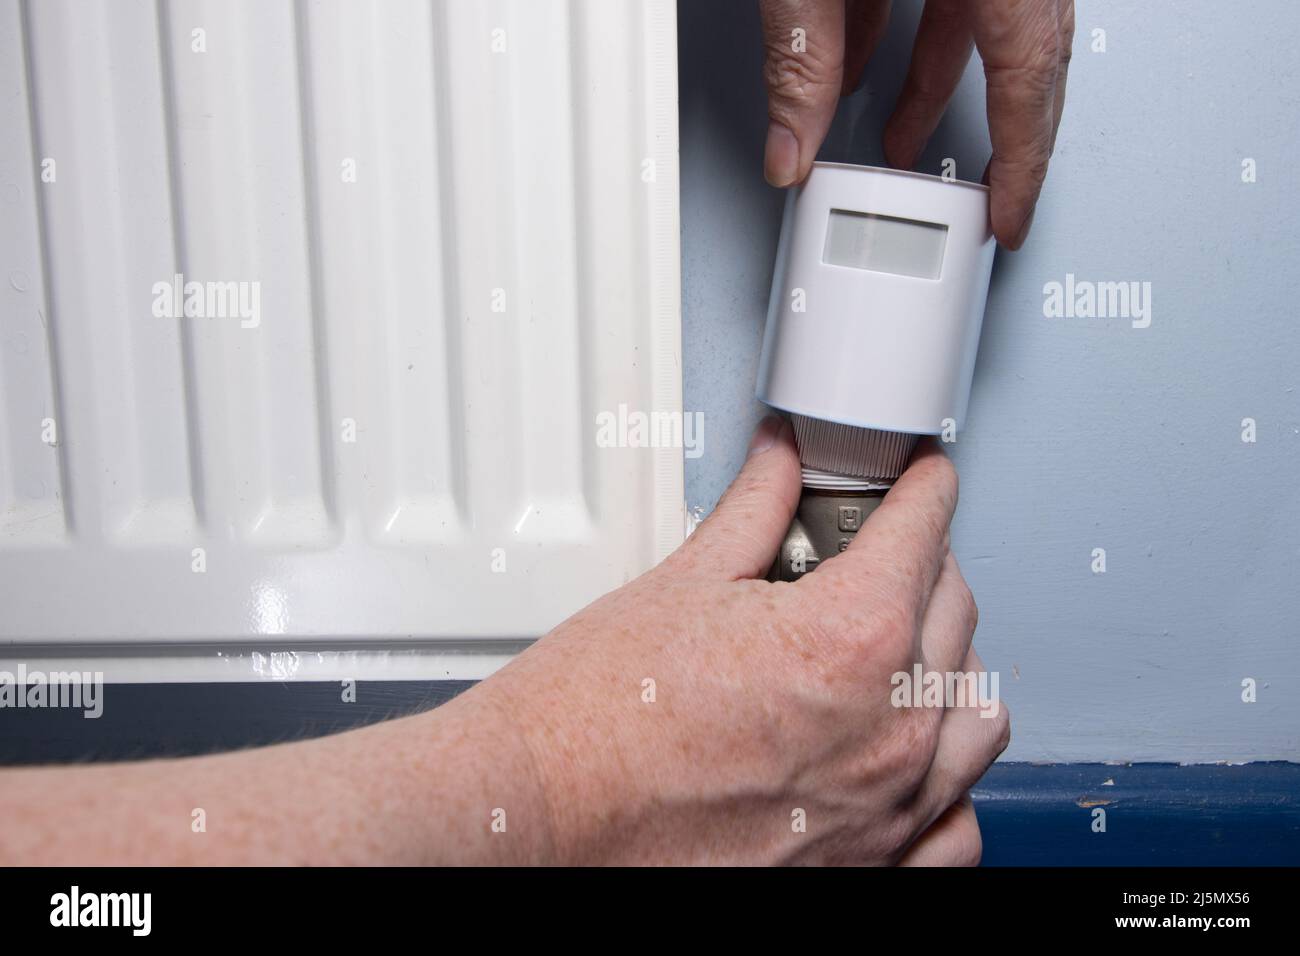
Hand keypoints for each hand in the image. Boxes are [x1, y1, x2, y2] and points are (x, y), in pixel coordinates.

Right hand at [486, 417, 1008, 863]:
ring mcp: (887, 807)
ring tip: (893, 646)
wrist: (543, 815)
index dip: (920, 488)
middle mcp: (890, 729)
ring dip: (946, 664)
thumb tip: (780, 463)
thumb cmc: (594, 721)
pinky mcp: (869, 865)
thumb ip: (755, 510)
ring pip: (975, 713)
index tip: (919, 479)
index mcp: (853, 640)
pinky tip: (905, 750)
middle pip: (954, 609)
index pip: (922, 531)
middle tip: (867, 552)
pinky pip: (957, 822)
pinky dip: (945, 778)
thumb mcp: (682, 583)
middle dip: (921, 563)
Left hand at [759, 0, 1073, 248]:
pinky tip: (865, 63)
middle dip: (998, 138)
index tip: (1012, 218)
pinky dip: (906, 33)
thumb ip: (801, 61)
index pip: (1029, 76)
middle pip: (1028, 57)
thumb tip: (789, 147)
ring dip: (932, 87)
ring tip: (899, 143)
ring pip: (980, 23)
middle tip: (986, 202)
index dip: (1023, 161)